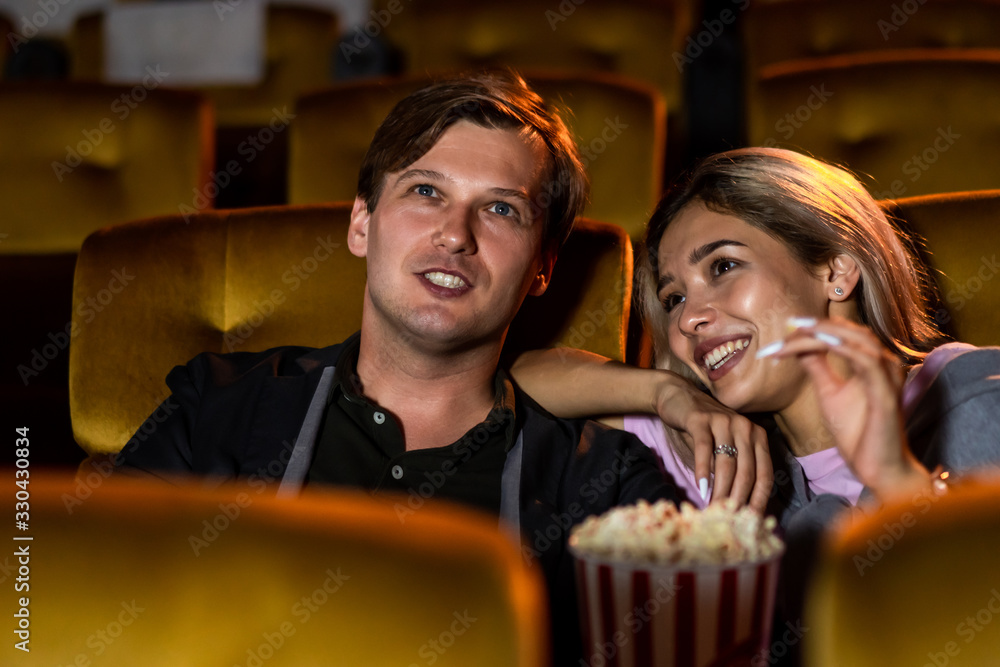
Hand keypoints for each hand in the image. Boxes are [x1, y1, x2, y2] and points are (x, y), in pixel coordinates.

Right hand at [653, 374, 771, 512]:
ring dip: (720, 490)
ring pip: (726, 463)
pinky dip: (703, 470)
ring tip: (713, 509)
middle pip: (747, 472)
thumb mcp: (724, 448)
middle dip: (738, 499)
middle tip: (729, 521)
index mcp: (757, 437)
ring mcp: (724, 421)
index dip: (759, 500)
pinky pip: (704, 449)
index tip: (751, 521)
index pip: (764, 474)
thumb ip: (734, 470)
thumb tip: (739, 506)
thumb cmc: (704, 430)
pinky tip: (700, 488)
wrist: (679, 397)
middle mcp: (745, 427)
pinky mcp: (701, 419)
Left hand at [760, 317, 930, 498]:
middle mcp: (884, 365)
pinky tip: (824, 344)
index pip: (843, 334)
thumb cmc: (857, 433)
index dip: (815, 328)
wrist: (875, 468)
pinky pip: (869, 362)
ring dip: (828, 332)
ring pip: (860, 340)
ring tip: (800, 331)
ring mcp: (889, 378)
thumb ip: (817, 367)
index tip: (784, 331)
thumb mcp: (829, 393)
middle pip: (851, 331)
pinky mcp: (888, 394)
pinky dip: (846, 349)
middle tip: (789, 325)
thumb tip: (797, 345)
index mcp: (872, 364)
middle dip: (818, 326)